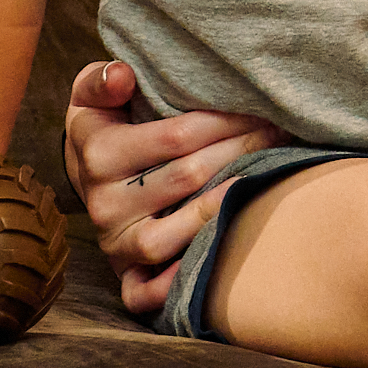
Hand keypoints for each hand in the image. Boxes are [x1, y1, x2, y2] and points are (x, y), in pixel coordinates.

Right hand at [61, 60, 281, 315]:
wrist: (87, 174)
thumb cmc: (109, 122)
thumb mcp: (95, 94)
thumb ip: (103, 80)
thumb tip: (123, 74)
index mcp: (99, 154)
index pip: (179, 135)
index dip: (229, 119)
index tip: (263, 107)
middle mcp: (104, 204)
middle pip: (190, 178)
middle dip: (243, 150)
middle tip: (279, 133)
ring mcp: (116, 244)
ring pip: (176, 233)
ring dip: (228, 204)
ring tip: (266, 175)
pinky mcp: (125, 276)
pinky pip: (147, 293)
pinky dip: (178, 284)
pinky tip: (217, 257)